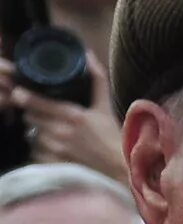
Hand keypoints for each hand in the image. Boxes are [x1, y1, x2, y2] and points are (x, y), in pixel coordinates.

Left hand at [15, 53, 126, 179]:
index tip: (20, 92)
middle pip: (30, 116)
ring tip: (50, 130)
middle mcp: (61, 131)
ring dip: (37, 130)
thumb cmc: (112, 136)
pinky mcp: (55, 162)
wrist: (120, 168)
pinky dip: (40, 147)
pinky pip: (36, 150)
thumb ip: (96, 79)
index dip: (24, 96)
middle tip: (41, 112)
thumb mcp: (105, 106)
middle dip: (33, 112)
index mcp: (72, 114)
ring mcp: (56, 148)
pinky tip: (53, 146)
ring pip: (31, 133)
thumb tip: (87, 54)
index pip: (35, 102)